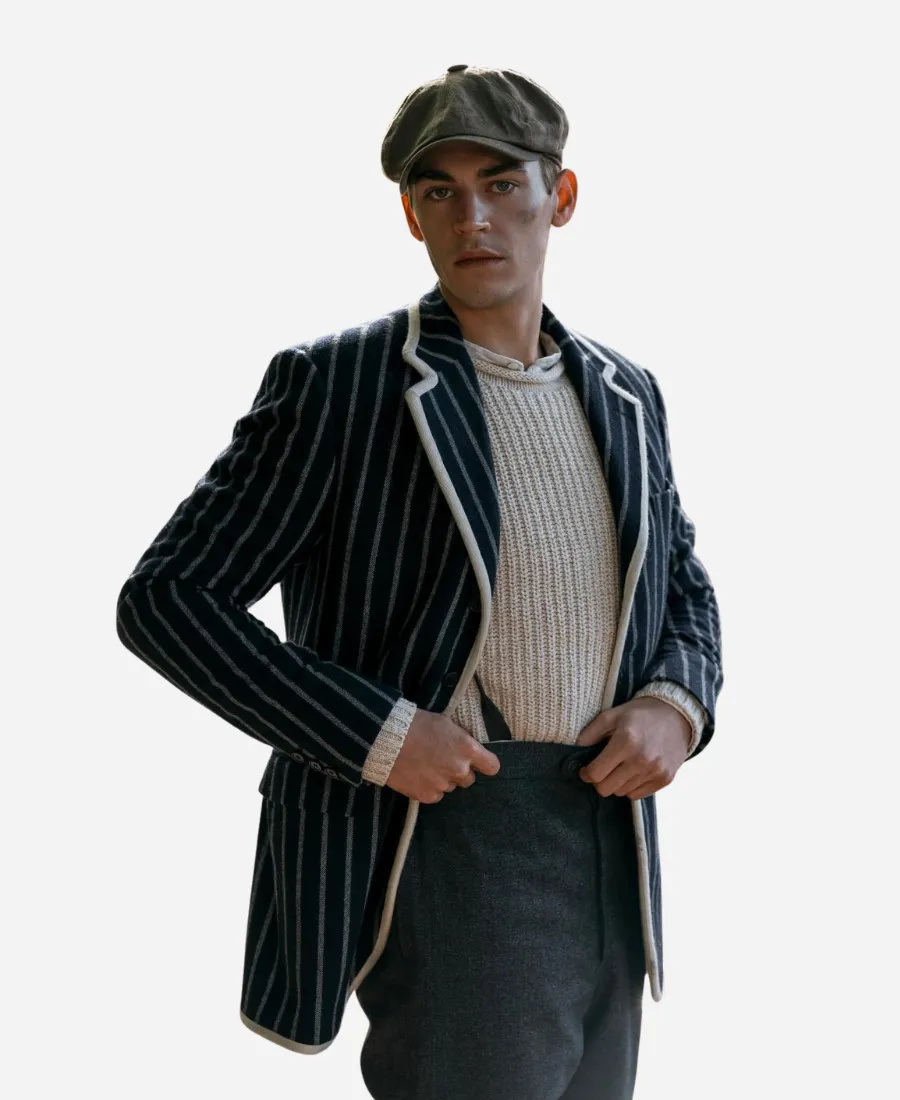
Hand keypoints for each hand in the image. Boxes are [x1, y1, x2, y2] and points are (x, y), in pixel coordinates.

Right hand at [385, 709, 500, 803]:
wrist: (387, 739)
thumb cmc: (417, 725)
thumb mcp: (446, 724)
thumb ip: (461, 740)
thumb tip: (467, 750)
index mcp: (467, 749)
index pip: (492, 766)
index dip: (485, 765)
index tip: (478, 763)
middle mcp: (459, 770)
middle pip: (469, 779)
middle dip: (459, 771)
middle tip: (442, 760)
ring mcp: (444, 784)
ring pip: (450, 786)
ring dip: (443, 779)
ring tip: (425, 765)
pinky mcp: (427, 795)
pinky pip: (435, 795)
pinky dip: (428, 787)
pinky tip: (417, 775)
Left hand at [574, 697, 691, 799]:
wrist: (677, 715)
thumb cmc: (640, 714)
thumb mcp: (612, 715)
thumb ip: (590, 733)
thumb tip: (575, 750)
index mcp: (625, 741)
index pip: (596, 773)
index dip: (586, 774)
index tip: (586, 770)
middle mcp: (641, 759)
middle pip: (606, 788)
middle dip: (599, 781)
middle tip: (602, 770)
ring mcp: (655, 771)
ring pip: (621, 793)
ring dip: (616, 783)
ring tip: (620, 767)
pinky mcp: (665, 779)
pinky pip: (637, 795)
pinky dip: (631, 787)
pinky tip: (633, 772)